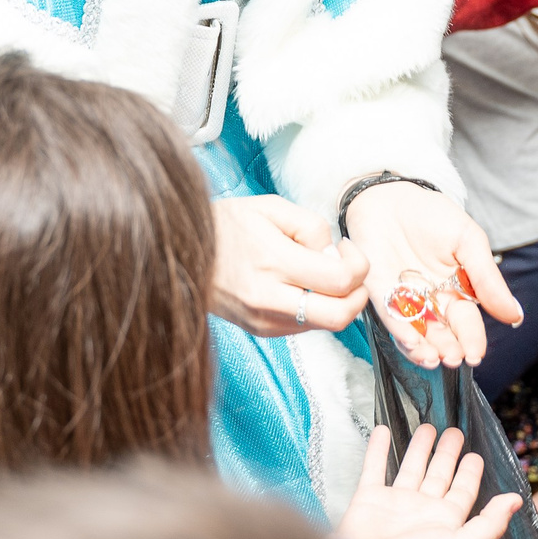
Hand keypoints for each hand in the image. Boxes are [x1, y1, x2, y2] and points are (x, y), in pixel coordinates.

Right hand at [211, 196, 370, 336]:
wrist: (179, 253)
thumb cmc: (224, 226)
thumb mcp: (270, 207)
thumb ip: (311, 227)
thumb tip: (334, 254)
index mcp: (274, 263)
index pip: (340, 281)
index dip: (358, 264)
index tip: (347, 248)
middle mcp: (269, 300)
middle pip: (340, 317)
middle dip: (359, 295)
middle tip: (352, 272)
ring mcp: (264, 321)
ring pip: (326, 325)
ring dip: (337, 302)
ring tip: (320, 274)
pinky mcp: (261, 331)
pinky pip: (305, 327)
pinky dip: (316, 308)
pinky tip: (302, 286)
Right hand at [334, 424, 520, 538]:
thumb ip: (490, 523)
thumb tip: (517, 500)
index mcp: (445, 520)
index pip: (462, 491)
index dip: (470, 473)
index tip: (476, 455)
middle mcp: (422, 509)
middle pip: (439, 475)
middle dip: (447, 454)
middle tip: (454, 431)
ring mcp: (395, 503)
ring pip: (411, 468)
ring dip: (419, 448)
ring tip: (427, 427)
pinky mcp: (368, 499)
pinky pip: (374, 468)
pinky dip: (377, 450)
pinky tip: (382, 430)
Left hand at [343, 182, 520, 366]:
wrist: (390, 195)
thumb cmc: (433, 215)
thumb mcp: (467, 241)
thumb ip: (487, 279)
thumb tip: (515, 315)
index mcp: (457, 292)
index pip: (467, 323)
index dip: (472, 340)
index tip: (476, 354)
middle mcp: (431, 303)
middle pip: (442, 334)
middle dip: (448, 349)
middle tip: (453, 359)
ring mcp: (404, 301)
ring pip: (416, 333)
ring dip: (424, 349)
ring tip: (432, 359)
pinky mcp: (378, 295)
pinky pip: (390, 318)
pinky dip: (400, 332)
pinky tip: (411, 343)